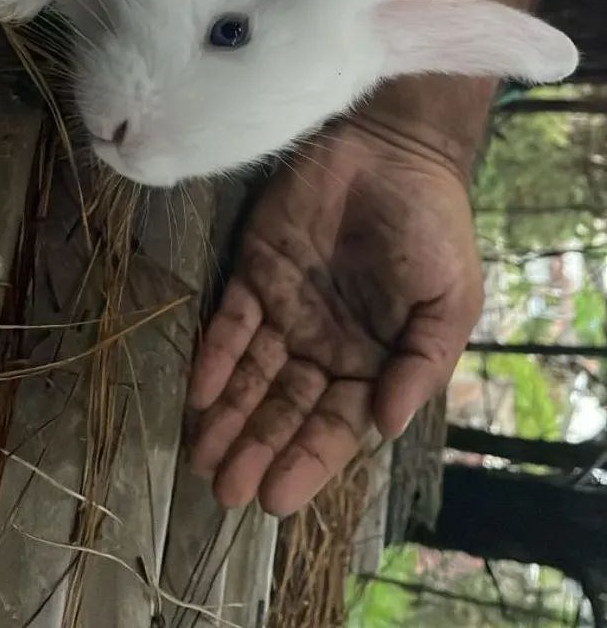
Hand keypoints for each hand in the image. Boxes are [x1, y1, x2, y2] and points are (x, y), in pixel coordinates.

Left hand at [187, 117, 483, 515]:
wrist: (394, 147)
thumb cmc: (431, 225)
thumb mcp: (448, 301)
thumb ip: (421, 363)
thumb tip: (388, 426)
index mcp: (371, 360)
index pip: (334, 425)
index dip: (305, 462)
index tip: (274, 499)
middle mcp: (322, 344)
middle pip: (283, 409)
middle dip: (254, 449)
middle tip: (224, 490)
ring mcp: (285, 308)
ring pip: (249, 375)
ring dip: (226, 416)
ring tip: (201, 458)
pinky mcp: (254, 270)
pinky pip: (230, 322)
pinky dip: (212, 356)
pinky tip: (199, 392)